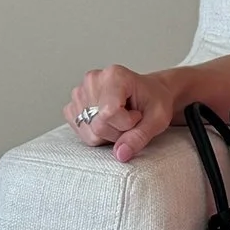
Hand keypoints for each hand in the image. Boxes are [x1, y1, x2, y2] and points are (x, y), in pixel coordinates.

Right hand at [65, 66, 185, 162]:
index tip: (138, 115)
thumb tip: (121, 154)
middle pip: (98, 125)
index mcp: (114, 75)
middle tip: (131, 119)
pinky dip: (97, 135)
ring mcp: (79, 93)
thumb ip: (140, 136)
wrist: (148, 94)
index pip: (109, 113)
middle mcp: (92, 80)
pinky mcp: (72, 107)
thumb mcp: (157, 119)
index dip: (127, 123)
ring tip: (120, 119)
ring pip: (90, 133)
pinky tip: (107, 122)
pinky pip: (82, 133)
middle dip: (119, 132)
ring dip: (108, 135)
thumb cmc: (154, 101)